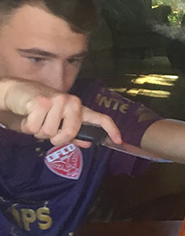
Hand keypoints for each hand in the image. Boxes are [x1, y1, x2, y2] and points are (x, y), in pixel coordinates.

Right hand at [0, 79, 120, 146]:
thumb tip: (88, 143)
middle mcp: (72, 102)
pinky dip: (28, 127)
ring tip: (36, 120)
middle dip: (55, 139)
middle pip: (69, 133)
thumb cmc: (39, 110)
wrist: (15, 92)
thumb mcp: (58, 122)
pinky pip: (35, 128)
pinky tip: (28, 116)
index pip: (101, 118)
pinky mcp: (41, 102)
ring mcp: (58, 100)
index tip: (119, 141)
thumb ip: (74, 133)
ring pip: (49, 133)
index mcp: (79, 108)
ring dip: (38, 131)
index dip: (112, 130)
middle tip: (47, 132)